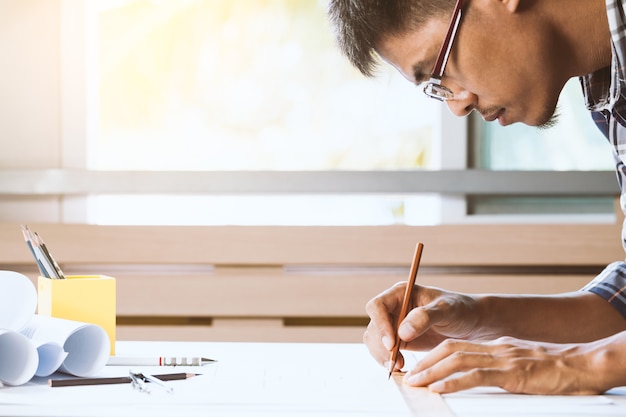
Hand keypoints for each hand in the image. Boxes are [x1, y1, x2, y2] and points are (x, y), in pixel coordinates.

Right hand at [363, 282, 480, 371]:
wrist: (470, 324)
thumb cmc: (460, 310)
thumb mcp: (447, 310)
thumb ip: (425, 317)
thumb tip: (402, 332)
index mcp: (401, 293)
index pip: (377, 306)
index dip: (380, 324)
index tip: (392, 343)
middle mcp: (393, 307)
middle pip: (373, 326)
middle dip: (381, 345)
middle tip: (396, 362)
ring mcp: (394, 324)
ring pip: (374, 340)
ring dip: (382, 355)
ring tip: (399, 366)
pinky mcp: (397, 339)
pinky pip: (382, 350)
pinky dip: (387, 360)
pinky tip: (401, 366)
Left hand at [403, 336, 605, 394]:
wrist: (583, 365)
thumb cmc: (555, 369)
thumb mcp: (521, 362)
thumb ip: (500, 366)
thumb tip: (479, 375)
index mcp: (496, 345)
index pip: (456, 346)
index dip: (433, 356)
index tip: (418, 367)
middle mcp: (495, 348)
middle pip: (450, 350)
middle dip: (426, 363)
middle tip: (408, 376)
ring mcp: (502, 359)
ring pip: (457, 360)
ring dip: (432, 372)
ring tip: (415, 382)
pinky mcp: (511, 374)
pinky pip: (476, 376)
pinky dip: (453, 382)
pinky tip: (439, 388)